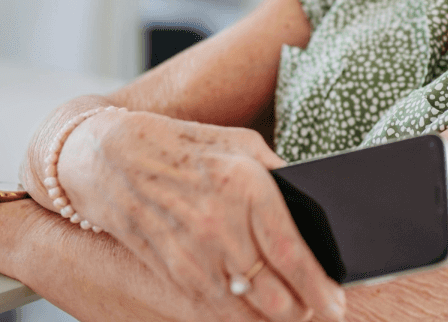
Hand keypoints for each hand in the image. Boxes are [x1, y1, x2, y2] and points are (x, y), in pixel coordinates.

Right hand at [55, 111, 346, 321]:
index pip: (291, 254)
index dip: (319, 287)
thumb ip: (279, 174)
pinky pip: (214, 311)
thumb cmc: (183, 146)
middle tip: (317, 308)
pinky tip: (252, 310)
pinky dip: (238, 317)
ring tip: (289, 310)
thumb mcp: (239, 143)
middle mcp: (221, 225)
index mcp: (245, 186)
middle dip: (302, 309)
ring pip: (245, 312)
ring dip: (272, 317)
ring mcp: (193, 254)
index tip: (335, 302)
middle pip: (274, 295)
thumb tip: (312, 205)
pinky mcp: (173, 272)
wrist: (112, 158)